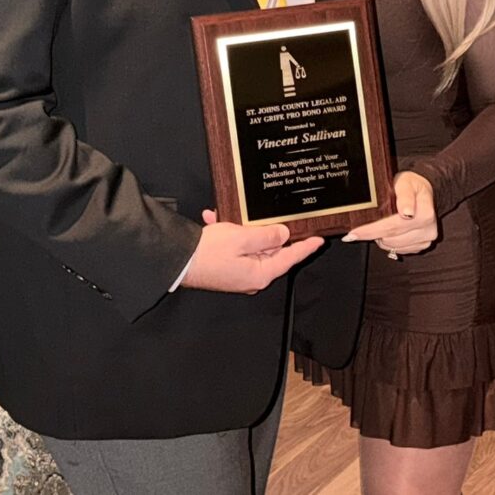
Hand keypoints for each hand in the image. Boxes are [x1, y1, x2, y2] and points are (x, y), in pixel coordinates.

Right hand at [181, 210, 323, 292]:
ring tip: (231, 217)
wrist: (175, 261)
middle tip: (273, 216)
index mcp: (260, 274)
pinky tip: (216, 219)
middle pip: (271, 251)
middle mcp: (251, 277)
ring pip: (251, 246)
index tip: (319, 239)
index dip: (305, 247)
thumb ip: (266, 235)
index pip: (290, 258)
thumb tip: (283, 234)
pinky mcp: (226, 268)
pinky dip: (228, 233)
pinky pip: (234, 248)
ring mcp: (238, 274)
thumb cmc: (206, 253)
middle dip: (268, 231)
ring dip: (243, 229)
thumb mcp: (242, 238)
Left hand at [342, 172, 436, 254]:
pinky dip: (389, 242)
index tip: (353, 233)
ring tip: (377, 226)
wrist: (423, 192)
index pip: (393, 226)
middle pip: (391, 238)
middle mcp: (428, 230)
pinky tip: (386, 232)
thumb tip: (407, 213)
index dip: (371, 230)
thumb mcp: (405, 183)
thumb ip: (405, 196)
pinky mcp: (421, 246)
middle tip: (360, 228)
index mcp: (425, 214)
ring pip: (392, 246)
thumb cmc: (411, 186)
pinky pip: (398, 250)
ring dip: (381, 238)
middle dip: (373, 234)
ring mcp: (426, 240)